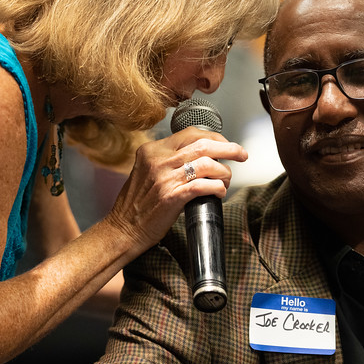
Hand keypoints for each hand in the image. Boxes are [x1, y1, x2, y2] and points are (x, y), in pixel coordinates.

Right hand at [104, 126, 247, 255]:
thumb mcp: (146, 171)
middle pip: (203, 145)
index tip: (226, 144)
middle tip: (241, 154)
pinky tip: (219, 192)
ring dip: (224, 172)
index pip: (190, 134)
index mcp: (152, 151)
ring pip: (207, 164)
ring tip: (227, 180)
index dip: (214, 137)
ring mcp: (164, 178)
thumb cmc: (136, 204)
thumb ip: (168, 161)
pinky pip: (203, 185)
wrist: (122, 229)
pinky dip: (217, 188)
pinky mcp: (171, 197)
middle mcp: (158, 160)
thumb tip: (202, 157)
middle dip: (229, 148)